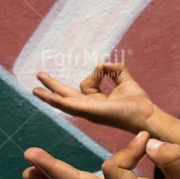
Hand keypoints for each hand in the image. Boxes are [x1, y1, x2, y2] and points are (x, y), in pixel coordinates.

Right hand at [33, 63, 155, 133]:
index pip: (84, 85)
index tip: (104, 69)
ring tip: (34, 89)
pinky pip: (70, 104)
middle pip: (65, 95)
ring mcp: (87, 110)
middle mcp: (88, 107)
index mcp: (95, 101)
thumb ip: (113, 69)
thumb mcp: (124, 77)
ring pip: (63, 101)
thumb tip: (101, 65)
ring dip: (48, 94)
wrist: (145, 114)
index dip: (95, 74)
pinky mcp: (90, 111)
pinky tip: (48, 97)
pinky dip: (58, 101)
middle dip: (51, 86)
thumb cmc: (137, 101)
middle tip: (38, 76)